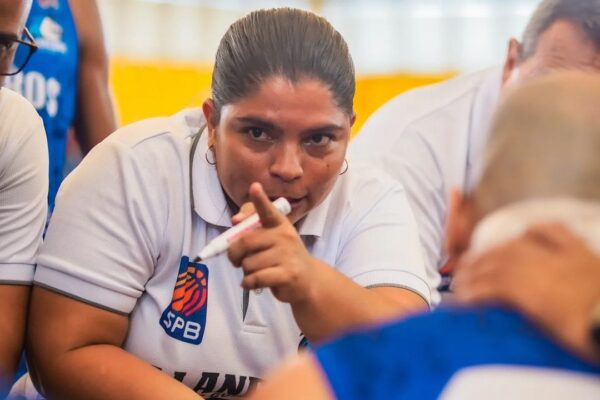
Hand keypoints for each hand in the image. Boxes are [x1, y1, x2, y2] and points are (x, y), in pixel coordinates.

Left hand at [228, 182, 317, 303]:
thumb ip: (251, 227)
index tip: (254, 187)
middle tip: (235, 260)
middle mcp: (285, 236)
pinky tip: (253, 283)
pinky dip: (248, 283)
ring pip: (248, 263)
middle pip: (245, 241)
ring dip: (245, 271)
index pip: (267, 210)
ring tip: (256, 272)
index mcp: (279, 224)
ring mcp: (288, 255)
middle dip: (233, 253)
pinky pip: (255, 278)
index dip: (260, 200)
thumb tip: (235, 220)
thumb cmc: (282, 256)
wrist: (307, 280)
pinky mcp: (287, 274)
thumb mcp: (271, 238)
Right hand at [453, 223, 599, 359]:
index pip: (494, 284)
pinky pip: (556, 231)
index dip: (473, 289)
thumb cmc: (592, 333)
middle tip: (460, 272)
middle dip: (477, 265)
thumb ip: (528, 314)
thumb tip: (506, 307)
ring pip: (520, 244)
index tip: (458, 296)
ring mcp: (564, 256)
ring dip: (496, 247)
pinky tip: (524, 230)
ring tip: (481, 254)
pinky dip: (536, 228)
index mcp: (536, 292)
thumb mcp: (554, 333)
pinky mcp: (582, 252)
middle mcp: (545, 268)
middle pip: (502, 260)